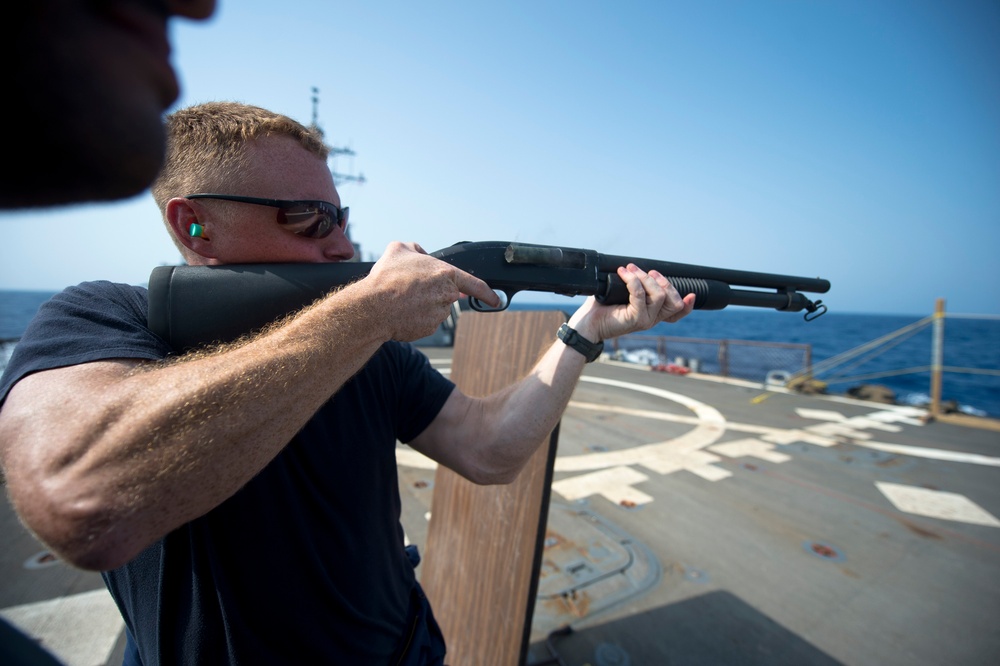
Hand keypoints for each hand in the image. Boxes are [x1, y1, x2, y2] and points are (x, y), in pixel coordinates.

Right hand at [366, 242, 500, 340]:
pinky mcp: (429, 329)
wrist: (374, 307)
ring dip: (422, 305)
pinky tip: (401, 312)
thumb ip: (416, 249)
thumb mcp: (400, 249)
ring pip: (435, 309)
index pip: (475, 284)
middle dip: (431, 294)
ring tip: (401, 300)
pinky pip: (425, 322)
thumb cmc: (387, 278)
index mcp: (446, 274)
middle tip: (409, 290)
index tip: (496, 300)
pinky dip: (415, 318)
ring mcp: (439, 314)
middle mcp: (447, 296)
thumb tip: (421, 254)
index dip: (488, 293)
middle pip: (446, 295)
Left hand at [568, 264, 694, 341]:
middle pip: (673, 300)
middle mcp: (652, 318)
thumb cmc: (601, 308)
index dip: (687, 305)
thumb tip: (636, 267)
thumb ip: (635, 284)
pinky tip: (623, 273)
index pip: (677, 312)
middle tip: (640, 270)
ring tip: (630, 270)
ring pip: (659, 295)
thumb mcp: (620, 293)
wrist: (587, 324)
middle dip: (661, 280)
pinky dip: (632, 280)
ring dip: (645, 277)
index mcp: (651, 313)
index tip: (691, 294)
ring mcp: (645, 320)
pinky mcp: (635, 319)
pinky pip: (640, 295)